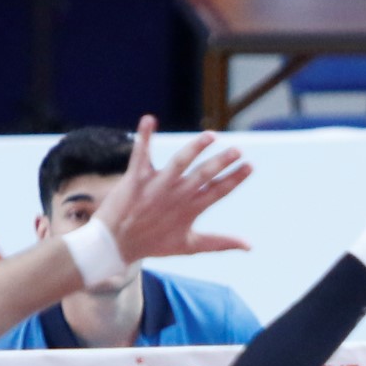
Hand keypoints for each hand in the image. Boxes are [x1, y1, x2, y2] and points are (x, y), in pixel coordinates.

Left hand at [96, 117, 253, 263]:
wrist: (115, 243)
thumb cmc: (153, 243)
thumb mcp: (189, 246)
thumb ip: (220, 242)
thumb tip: (249, 246)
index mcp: (191, 209)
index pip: (218, 190)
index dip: (235, 178)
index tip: (249, 166)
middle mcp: (176, 196)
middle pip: (203, 175)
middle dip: (221, 162)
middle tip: (237, 150)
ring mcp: (156, 186)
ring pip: (179, 162)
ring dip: (194, 148)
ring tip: (210, 136)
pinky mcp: (136, 179)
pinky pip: (141, 154)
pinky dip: (144, 136)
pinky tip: (149, 119)